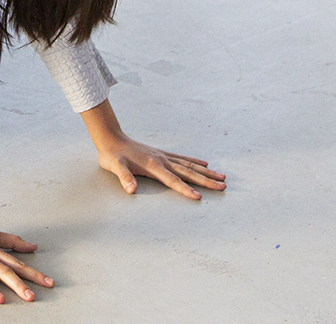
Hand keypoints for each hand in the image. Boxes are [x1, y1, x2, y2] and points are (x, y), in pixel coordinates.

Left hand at [96, 133, 224, 198]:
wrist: (111, 138)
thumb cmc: (112, 155)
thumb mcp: (115, 167)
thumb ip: (124, 178)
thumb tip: (131, 190)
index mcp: (153, 166)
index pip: (173, 181)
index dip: (185, 190)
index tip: (199, 197)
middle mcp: (162, 160)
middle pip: (189, 172)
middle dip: (206, 181)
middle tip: (223, 186)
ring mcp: (163, 156)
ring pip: (190, 165)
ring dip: (206, 172)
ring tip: (222, 177)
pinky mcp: (162, 154)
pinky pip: (183, 159)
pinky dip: (195, 162)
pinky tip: (204, 164)